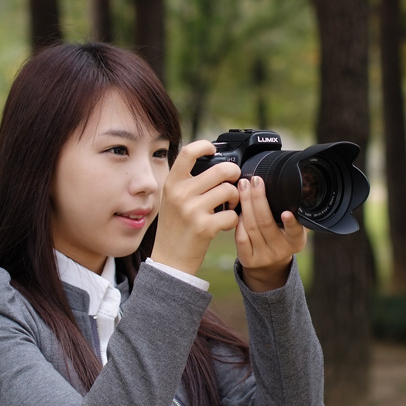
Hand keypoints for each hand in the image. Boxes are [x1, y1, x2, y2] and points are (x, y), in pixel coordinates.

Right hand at [151, 140, 240, 275]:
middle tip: (234, 180)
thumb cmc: (174, 228)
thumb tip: (211, 161)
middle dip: (234, 173)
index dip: (204, 146)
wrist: (169, 260)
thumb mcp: (172, 199)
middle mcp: (180, 194)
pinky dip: (234, 219)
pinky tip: (225, 224)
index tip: (213, 149)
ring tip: (229, 206)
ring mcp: (192, 210)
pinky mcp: (204, 227)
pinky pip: (232, 215)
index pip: (188, 153)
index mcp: (172, 183)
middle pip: (220, 170)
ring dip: (235, 198)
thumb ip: (186, 181)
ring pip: (230, 191)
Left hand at [234, 175, 307, 291]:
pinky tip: (238, 208)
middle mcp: (281, 250)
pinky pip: (241, 237)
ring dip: (245, 203)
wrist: (270, 266)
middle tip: (255, 180)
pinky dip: (239, 220)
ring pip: (251, 227)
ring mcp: (264, 256)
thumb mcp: (293, 229)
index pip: (295, 231)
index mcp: (296, 241)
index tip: (287, 213)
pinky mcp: (249, 260)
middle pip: (266, 222)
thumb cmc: (282, 237)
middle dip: (258, 198)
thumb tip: (297, 186)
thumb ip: (294, 213)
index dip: (291, 223)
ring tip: (243, 186)